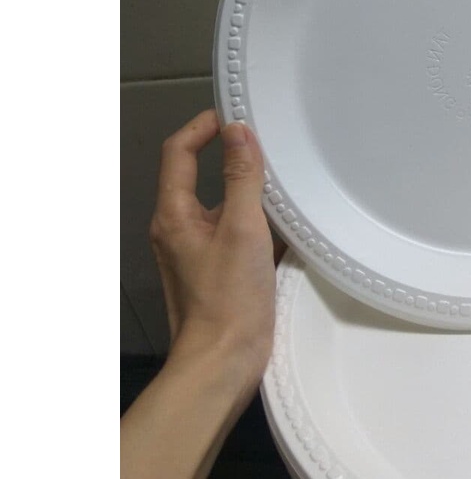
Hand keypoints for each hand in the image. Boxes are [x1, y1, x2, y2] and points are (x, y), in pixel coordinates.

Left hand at [149, 109, 275, 391]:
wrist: (223, 363)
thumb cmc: (230, 298)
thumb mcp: (242, 229)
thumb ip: (242, 178)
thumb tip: (238, 131)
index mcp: (174, 215)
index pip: (179, 152)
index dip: (203, 127)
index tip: (236, 115)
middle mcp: (179, 229)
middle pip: (198, 177)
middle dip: (230, 156)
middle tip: (268, 144)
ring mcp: (197, 253)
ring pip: (221, 206)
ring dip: (248, 192)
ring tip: (285, 181)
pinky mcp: (217, 272)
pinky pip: (234, 233)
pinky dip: (257, 223)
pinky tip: (289, 227)